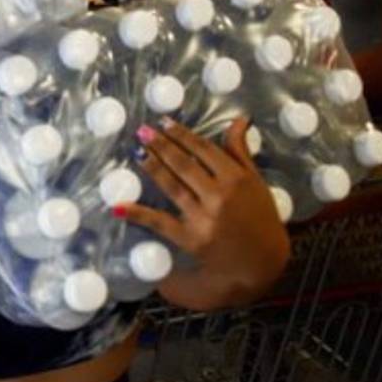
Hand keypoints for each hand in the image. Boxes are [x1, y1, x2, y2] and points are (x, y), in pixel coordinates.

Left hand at [117, 117, 290, 309]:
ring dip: (152, 167)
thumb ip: (240, 151)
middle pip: (184, 164)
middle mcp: (219, 195)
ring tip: (137, 152)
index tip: (164, 122)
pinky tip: (119, 206)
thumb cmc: (260, 217)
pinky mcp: (190, 238)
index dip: (182, 134)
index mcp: (236, 178)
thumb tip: (238, 119)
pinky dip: (139, 214)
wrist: (262, 261)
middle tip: (142, 131)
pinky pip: (160, 223)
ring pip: (172, 186)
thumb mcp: (255, 181)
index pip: (204, 149)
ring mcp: (204, 217)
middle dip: (162, 145)